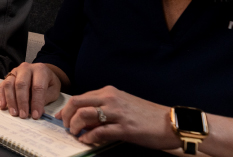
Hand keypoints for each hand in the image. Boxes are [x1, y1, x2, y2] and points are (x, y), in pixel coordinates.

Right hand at [0, 62, 61, 118]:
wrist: (42, 72)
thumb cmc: (48, 83)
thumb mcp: (53, 90)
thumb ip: (45, 99)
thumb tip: (38, 111)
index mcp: (40, 70)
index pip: (37, 87)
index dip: (36, 102)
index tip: (36, 115)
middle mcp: (26, 68)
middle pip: (21, 84)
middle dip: (22, 102)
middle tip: (23, 115)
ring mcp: (15, 71)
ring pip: (9, 84)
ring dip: (11, 100)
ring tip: (14, 113)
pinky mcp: (8, 76)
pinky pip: (2, 86)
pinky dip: (1, 96)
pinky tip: (3, 106)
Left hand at [58, 85, 178, 149]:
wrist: (171, 122)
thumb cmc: (147, 115)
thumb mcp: (122, 105)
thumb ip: (104, 108)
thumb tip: (85, 119)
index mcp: (109, 92)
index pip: (80, 97)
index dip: (67, 108)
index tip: (62, 117)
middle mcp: (111, 99)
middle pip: (77, 102)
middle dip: (67, 116)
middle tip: (66, 127)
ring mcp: (117, 113)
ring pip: (84, 115)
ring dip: (75, 126)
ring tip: (75, 134)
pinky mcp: (124, 128)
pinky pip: (99, 131)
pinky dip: (89, 137)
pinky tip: (87, 140)